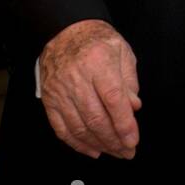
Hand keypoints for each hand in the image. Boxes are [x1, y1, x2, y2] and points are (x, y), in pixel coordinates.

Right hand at [38, 19, 141, 159]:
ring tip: (114, 152)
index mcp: (98, 63)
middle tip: (127, 152)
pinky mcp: (50, 100)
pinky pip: (61, 128)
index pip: (113, 99)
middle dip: (114, 140)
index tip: (133, 140)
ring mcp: (60, 91)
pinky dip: (77, 143)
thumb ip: (129, 80)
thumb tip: (134, 107)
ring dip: (98, 145)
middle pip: (96, 118)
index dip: (124, 123)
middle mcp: (77, 79)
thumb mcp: (122, 51)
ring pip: (79, 127)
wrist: (65, 31)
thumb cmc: (97, 41)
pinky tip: (92, 150)